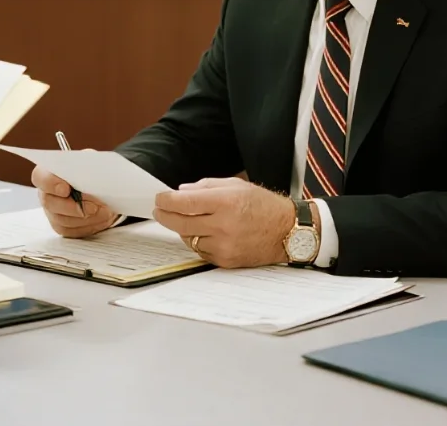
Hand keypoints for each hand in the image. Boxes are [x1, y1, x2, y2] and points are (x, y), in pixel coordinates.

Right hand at [32, 164, 117, 237]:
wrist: (104, 190)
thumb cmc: (93, 174)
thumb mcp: (92, 163)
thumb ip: (87, 166)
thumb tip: (88, 176)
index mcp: (49, 173)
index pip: (40, 177)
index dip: (50, 184)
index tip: (66, 189)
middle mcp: (47, 193)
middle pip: (49, 202)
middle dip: (73, 206)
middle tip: (93, 207)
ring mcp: (53, 212)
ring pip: (62, 220)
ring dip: (85, 217)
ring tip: (104, 211)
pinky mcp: (62, 226)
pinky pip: (71, 230)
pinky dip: (89, 225)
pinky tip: (101, 217)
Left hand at [153, 176, 295, 267]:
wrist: (287, 231)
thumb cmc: (262, 205)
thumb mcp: (235, 185)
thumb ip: (205, 187)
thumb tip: (180, 192)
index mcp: (225, 202)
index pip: (184, 203)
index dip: (166, 201)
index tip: (159, 198)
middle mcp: (223, 225)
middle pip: (180, 224)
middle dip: (165, 216)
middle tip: (159, 210)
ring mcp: (224, 245)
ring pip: (187, 239)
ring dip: (182, 229)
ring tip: (188, 220)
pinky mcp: (226, 260)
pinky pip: (200, 251)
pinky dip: (197, 242)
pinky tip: (205, 233)